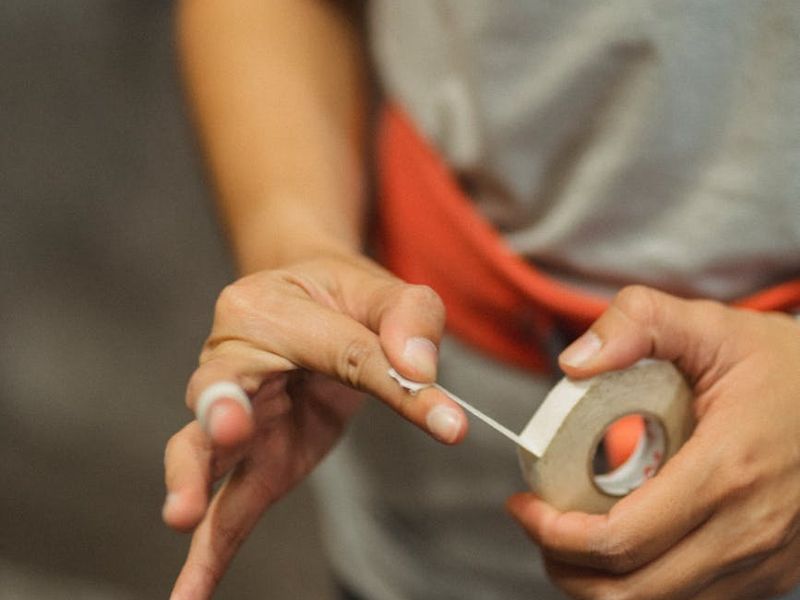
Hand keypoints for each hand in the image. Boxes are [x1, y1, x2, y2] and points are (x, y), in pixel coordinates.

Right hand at [162, 253, 466, 598]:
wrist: (310, 301)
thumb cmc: (343, 294)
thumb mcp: (385, 291)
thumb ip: (408, 318)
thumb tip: (418, 370)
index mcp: (268, 307)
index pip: (337, 349)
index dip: (392, 382)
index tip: (450, 421)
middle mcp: (234, 359)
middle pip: (219, 390)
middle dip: (222, 413)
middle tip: (234, 428)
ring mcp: (239, 416)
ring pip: (203, 450)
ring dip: (194, 479)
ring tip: (185, 514)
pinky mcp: (255, 460)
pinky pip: (227, 506)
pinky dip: (208, 551)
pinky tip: (190, 594)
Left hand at [507, 285, 799, 599]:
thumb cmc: (784, 364)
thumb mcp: (709, 325)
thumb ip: (637, 323)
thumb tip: (574, 362)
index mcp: (726, 471)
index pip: (620, 539)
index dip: (555, 533)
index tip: (525, 506)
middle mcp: (749, 529)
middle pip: (632, 590)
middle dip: (566, 566)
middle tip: (540, 525)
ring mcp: (766, 559)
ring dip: (601, 582)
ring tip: (571, 538)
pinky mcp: (773, 570)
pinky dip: (645, 584)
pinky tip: (626, 545)